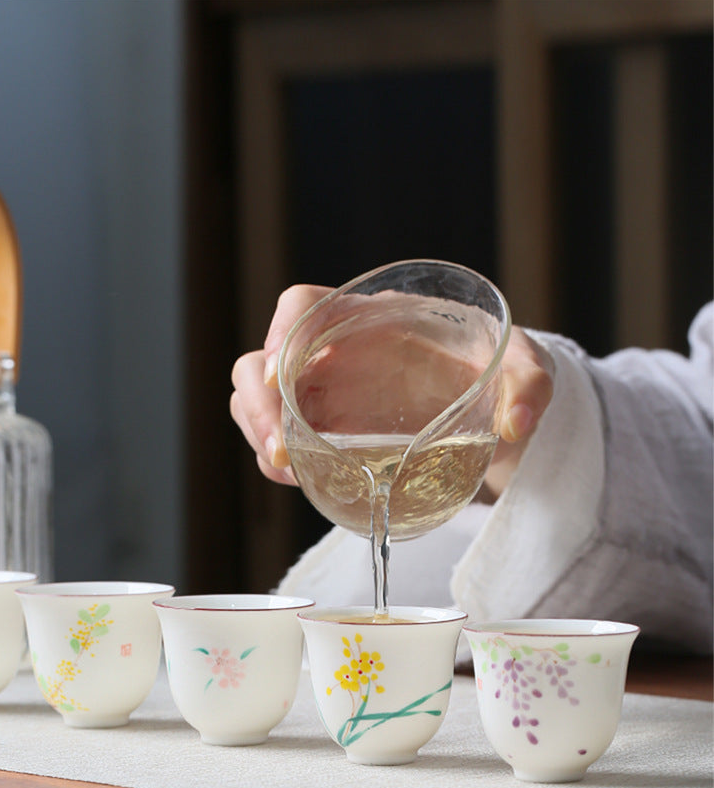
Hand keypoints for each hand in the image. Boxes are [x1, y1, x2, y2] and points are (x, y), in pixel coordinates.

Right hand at [230, 285, 554, 496]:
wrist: (490, 406)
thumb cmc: (495, 369)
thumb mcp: (523, 366)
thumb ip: (529, 383)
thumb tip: (516, 425)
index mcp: (368, 317)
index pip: (302, 305)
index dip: (281, 335)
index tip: (284, 378)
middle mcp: (333, 352)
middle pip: (261, 361)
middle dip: (258, 403)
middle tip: (281, 451)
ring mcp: (324, 392)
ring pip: (258, 401)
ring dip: (259, 434)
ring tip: (288, 472)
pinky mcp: (325, 430)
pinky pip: (281, 440)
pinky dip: (277, 461)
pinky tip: (300, 482)